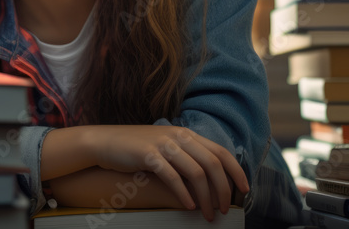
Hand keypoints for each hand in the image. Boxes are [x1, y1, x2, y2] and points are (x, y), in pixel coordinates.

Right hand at [83, 125, 248, 220]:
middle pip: (213, 164)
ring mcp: (163, 144)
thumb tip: (209, 178)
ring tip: (207, 214)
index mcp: (186, 134)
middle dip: (223, 190)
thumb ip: (186, 155)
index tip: (244, 190)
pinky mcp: (148, 155)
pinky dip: (184, 194)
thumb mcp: (165, 146)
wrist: (104, 142)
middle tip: (223, 209)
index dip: (236, 171)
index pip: (220, 151)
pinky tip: (188, 206)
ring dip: (206, 197)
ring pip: (196, 172)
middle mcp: (178, 136)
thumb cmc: (136, 148)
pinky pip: (173, 176)